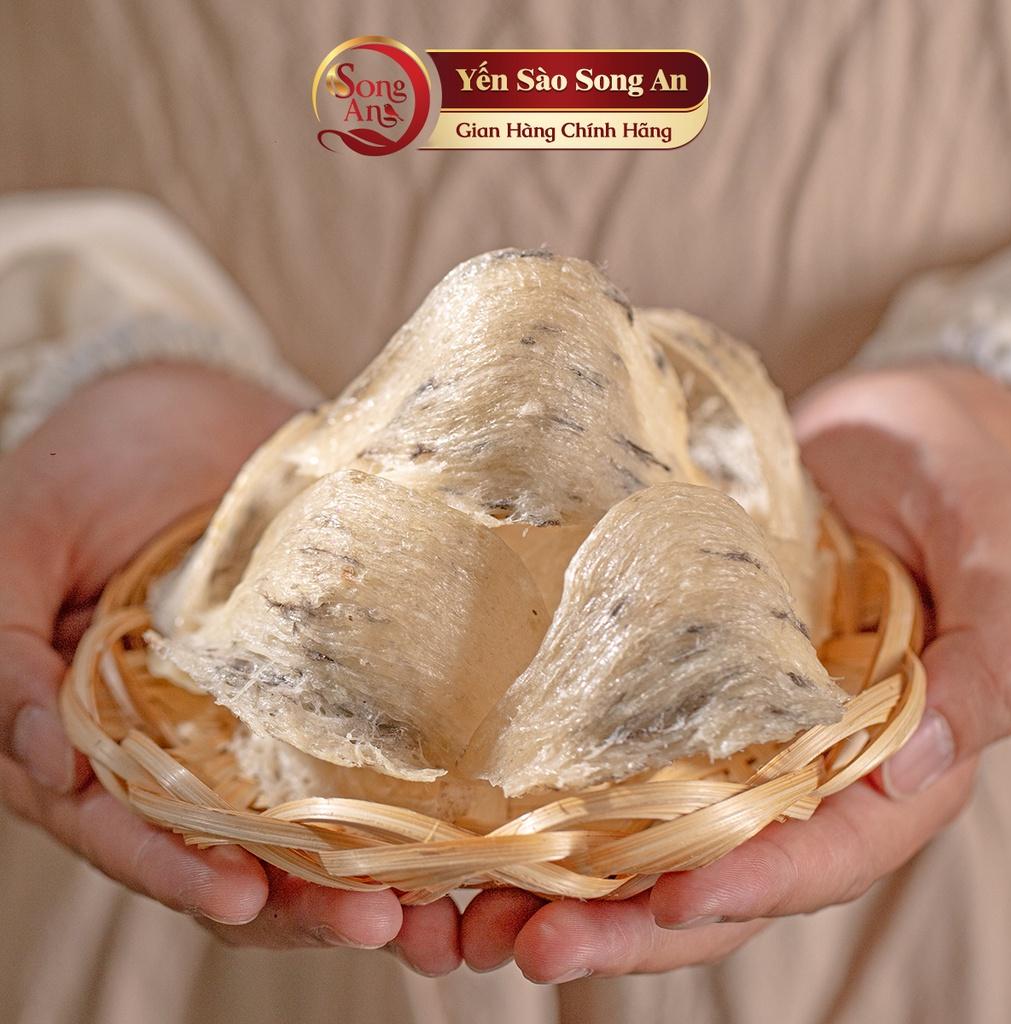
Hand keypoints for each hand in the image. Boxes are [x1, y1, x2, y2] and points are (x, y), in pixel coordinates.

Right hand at [0, 363, 460, 971]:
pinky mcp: (323, 674)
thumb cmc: (82, 466)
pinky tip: (452, 819)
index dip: (177, 869)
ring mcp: (255, 710)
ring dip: (360, 866)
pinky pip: (359, 740)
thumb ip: (0, 646)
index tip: (244, 898)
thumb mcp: (16, 540)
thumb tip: (45, 765)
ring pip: (303, 814)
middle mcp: (176, 739)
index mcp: (90, 730)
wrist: (177, 404)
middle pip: (229, 846)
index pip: (127, 825)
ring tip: (426, 900)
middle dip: (298, 896)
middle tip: (376, 921)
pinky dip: (396, 788)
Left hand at [461, 362, 1010, 981]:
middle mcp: (807, 763)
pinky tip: (488, 813)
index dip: (754, 883)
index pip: (829, 851)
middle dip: (629, 923)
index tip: (670, 901)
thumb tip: (914, 761)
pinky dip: (559, 787)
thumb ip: (987, 666)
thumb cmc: (973, 485)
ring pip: (654, 827)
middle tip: (532, 946)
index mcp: (897, 762)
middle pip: (720, 870)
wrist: (901, 429)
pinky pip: (619, 741)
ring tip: (481, 915)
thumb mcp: (1002, 569)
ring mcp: (736, 721)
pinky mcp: (680, 673)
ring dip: (571, 881)